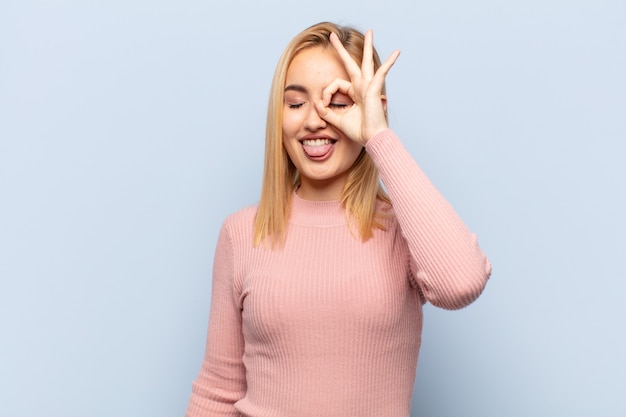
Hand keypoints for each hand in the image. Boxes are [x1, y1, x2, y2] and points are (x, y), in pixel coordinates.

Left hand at [315, 30, 399, 145]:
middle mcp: (361, 87)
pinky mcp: (375, 88)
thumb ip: (325, 111)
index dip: (325, 93)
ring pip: (367, 62)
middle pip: (351, 63)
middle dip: (341, 49)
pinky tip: (396, 53)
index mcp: (354, 93)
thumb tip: (316, 102)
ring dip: (368, 46)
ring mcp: (369, 86)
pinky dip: (389, 63)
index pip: (335, 84)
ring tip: (370, 32)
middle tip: (333, 35)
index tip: (323, 105)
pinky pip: (381, 72)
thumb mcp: (336, 119)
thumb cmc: (358, 130)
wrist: (371, 138)